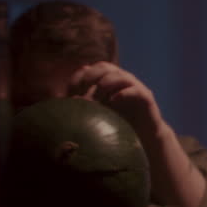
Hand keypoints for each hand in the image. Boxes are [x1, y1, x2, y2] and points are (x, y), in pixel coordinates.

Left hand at [69, 61, 205, 206]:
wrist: (143, 139)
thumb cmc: (117, 126)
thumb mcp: (96, 115)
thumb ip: (83, 106)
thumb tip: (60, 102)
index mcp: (107, 82)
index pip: (90, 69)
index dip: (79, 77)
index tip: (70, 92)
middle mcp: (121, 81)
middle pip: (105, 67)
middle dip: (91, 76)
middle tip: (82, 92)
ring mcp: (135, 88)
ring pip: (120, 75)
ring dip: (106, 84)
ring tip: (97, 97)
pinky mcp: (146, 98)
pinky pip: (136, 91)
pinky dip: (124, 93)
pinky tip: (114, 101)